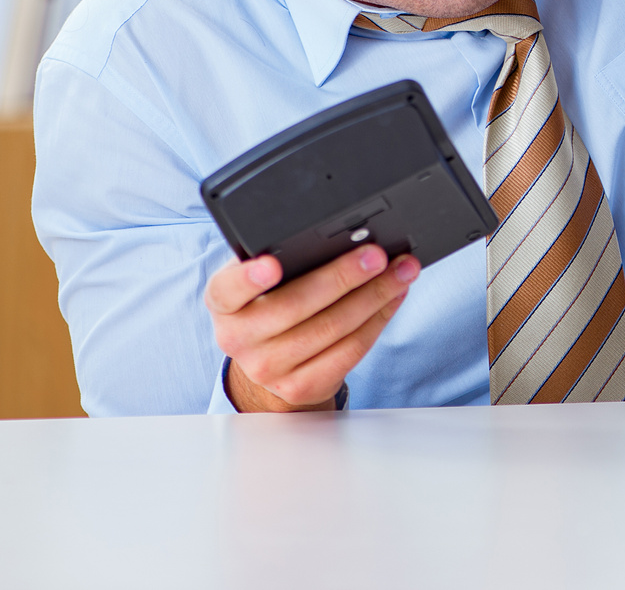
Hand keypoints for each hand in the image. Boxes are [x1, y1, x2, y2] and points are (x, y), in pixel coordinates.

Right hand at [205, 244, 418, 411]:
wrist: (273, 361)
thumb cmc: (272, 303)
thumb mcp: (263, 280)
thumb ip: (284, 260)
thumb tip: (342, 238)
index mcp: (224, 303)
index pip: (228, 289)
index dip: (249, 278)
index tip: (272, 265)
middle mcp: (238, 338)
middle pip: (296, 305)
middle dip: (344, 276)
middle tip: (377, 256)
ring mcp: (267, 368)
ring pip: (331, 328)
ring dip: (374, 296)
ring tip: (400, 272)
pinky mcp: (300, 387)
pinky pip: (349, 351)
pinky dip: (378, 320)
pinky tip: (393, 298)